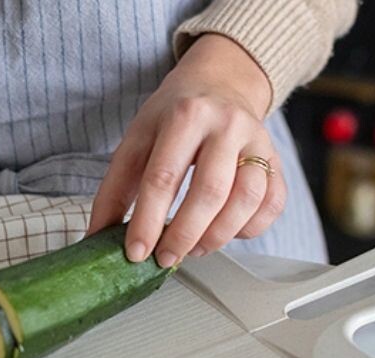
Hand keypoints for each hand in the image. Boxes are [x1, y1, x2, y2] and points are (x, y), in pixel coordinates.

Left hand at [88, 34, 285, 266]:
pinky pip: (272, 203)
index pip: (163, 177)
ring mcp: (258, 142)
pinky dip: (251, 228)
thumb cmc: (176, 115)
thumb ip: (116, 187)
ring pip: (247, 200)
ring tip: (195, 248)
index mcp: (185, 115)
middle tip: (166, 258)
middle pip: (209, 191)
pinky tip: (227, 232)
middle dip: (184, 235)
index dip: (148, 221)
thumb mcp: (138, 138)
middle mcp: (226, 124)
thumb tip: (97, 237)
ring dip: (218, 236)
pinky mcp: (276, 159)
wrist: (222, 82)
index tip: (136, 252)